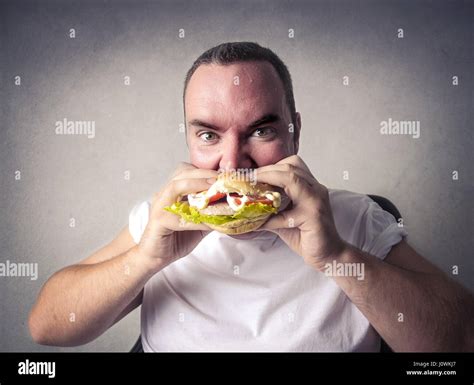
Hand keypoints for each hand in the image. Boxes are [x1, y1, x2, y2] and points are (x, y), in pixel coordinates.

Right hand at [137, 163, 216, 268]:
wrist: (156, 258)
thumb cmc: (177, 239)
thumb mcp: (200, 222)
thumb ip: (212, 213)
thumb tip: (233, 208)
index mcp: (174, 191)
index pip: (188, 171)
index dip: (206, 171)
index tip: (225, 175)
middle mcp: (165, 194)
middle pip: (182, 173)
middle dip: (205, 174)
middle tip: (223, 180)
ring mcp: (160, 205)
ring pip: (176, 186)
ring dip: (197, 185)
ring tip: (215, 189)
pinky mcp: (159, 220)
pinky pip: (178, 215)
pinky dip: (196, 218)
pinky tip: (210, 223)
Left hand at [256, 155, 346, 270]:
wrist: (329, 255)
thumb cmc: (307, 236)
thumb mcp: (283, 218)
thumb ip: (269, 209)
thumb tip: (244, 207)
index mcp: (310, 186)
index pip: (291, 165)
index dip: (269, 167)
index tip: (250, 174)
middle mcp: (315, 189)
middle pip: (290, 167)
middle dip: (265, 170)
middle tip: (246, 178)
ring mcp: (316, 200)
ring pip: (291, 178)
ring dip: (268, 179)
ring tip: (251, 187)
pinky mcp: (313, 216)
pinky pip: (288, 211)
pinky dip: (271, 215)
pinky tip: (261, 221)